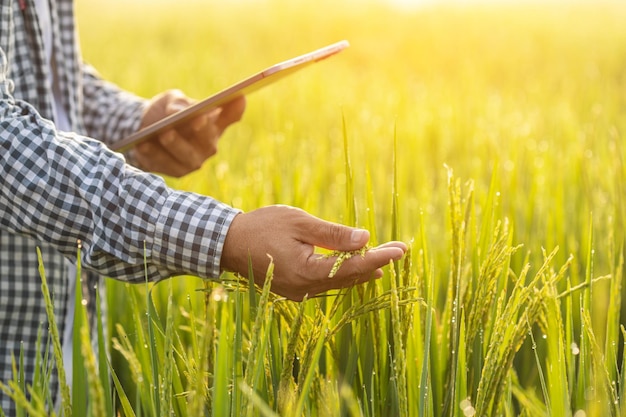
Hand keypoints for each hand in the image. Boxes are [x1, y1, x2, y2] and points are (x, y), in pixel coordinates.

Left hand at [133, 89, 244, 176]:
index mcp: (214, 124)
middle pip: (209, 141)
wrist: (143, 131)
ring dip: (175, 145)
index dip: (234, 109)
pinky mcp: (176, 171)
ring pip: (187, 156)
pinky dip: (154, 155)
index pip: (231, 116)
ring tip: (164, 133)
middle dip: (202, 131)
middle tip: (195, 120)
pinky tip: (143, 145)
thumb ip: (177, 103)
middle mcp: (208, 145)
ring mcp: (193, 161)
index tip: (238, 96)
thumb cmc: (165, 112)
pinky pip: (165, 165)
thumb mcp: (171, 100)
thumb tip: (177, 111)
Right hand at [220, 205, 407, 300]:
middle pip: (350, 277)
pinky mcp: (294, 290)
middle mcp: (306, 288)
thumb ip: (333, 234)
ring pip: (339, 282)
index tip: (401, 249)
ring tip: (384, 259)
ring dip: (361, 270)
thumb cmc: (262, 226)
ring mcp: (299, 292)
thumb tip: (366, 239)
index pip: (354, 266)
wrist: (228, 243)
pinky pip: (326, 284)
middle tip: (399, 250)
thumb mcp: (300, 222)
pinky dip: (342, 274)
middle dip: (376, 263)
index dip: (380, 257)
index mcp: (308, 271)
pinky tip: (355, 267)